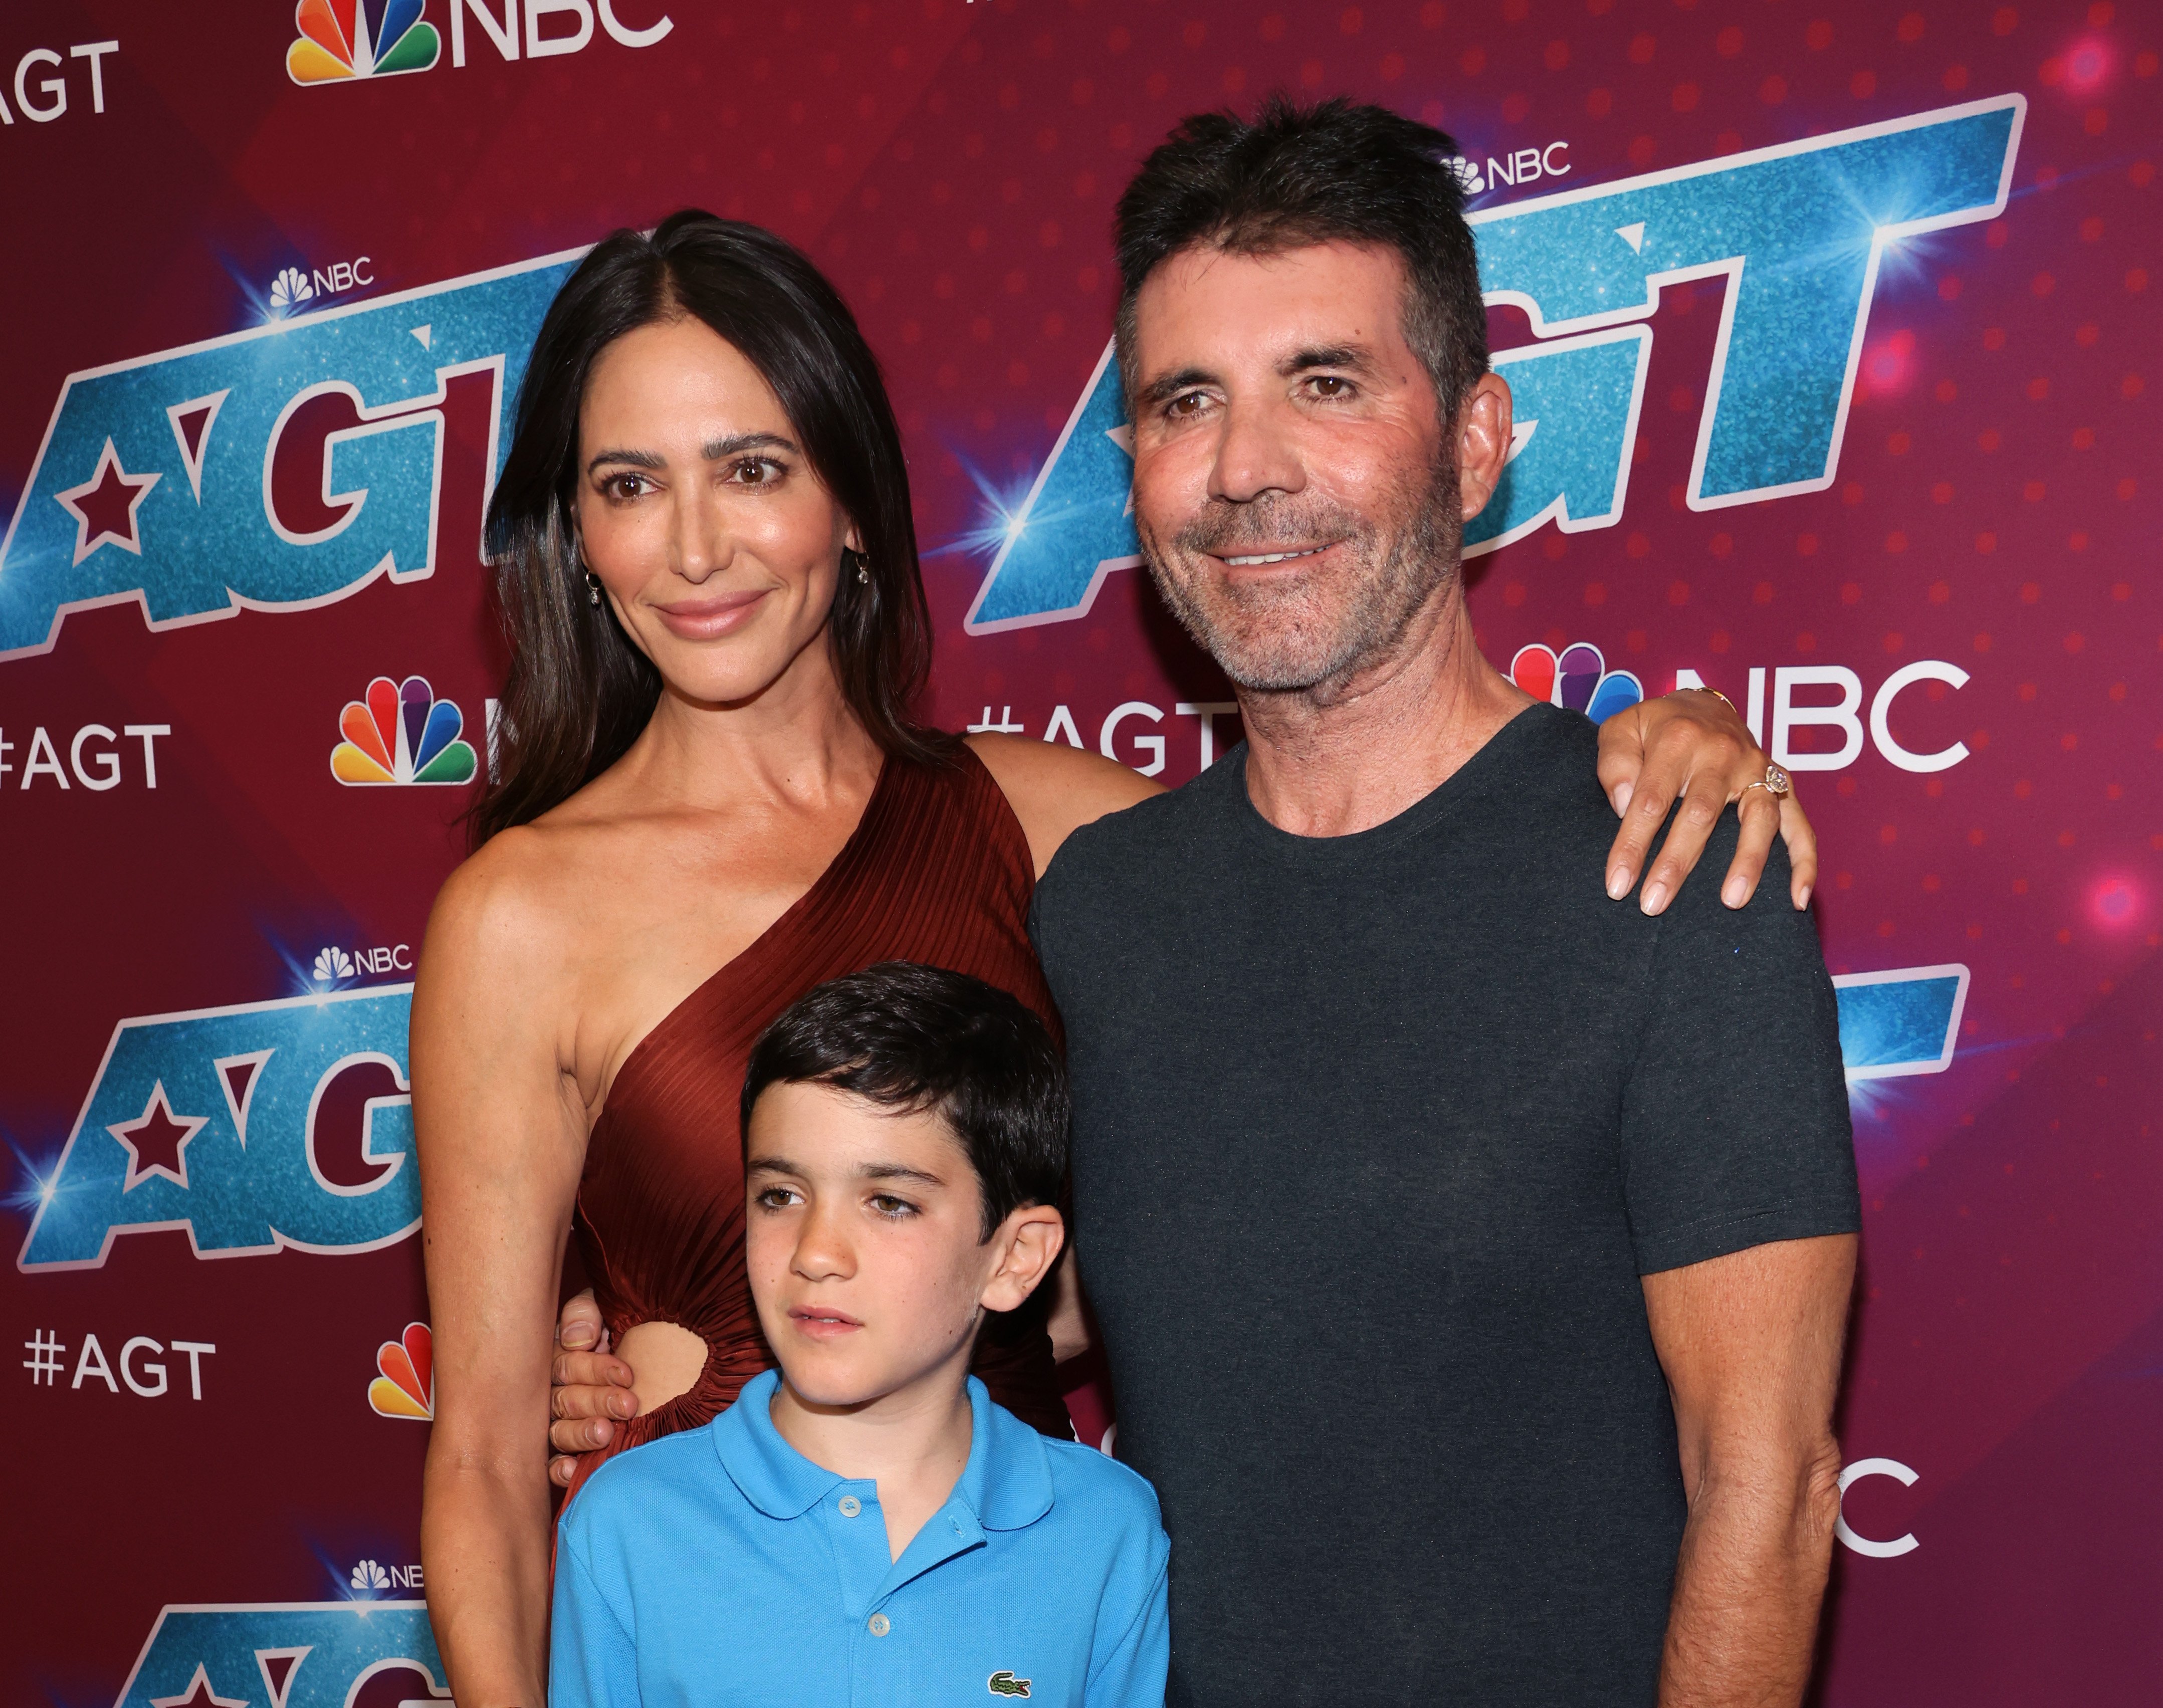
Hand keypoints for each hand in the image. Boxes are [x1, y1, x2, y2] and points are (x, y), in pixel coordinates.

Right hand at [547, 1288, 639, 1487]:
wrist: (650, 1351)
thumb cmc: (621, 1329)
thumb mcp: (605, 1308)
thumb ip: (586, 1312)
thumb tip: (579, 1339)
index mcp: (559, 1358)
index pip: (567, 1366)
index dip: (596, 1370)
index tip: (627, 1374)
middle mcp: (553, 1392)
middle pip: (566, 1401)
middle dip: (598, 1402)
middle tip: (629, 1406)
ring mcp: (557, 1422)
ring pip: (560, 1431)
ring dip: (581, 1433)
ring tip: (606, 1434)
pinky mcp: (565, 1451)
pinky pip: (552, 1463)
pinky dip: (559, 1468)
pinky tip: (572, 1468)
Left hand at [1595, 689, 1817, 915]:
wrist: (1702, 706)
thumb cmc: (1655, 728)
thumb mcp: (1620, 729)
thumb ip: (1615, 764)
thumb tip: (1624, 806)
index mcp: (1678, 738)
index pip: (1651, 800)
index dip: (1633, 844)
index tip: (1617, 885)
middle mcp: (1723, 753)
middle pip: (1701, 814)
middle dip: (1676, 864)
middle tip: (1653, 905)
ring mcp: (1757, 770)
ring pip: (1758, 820)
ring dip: (1747, 863)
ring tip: (1731, 902)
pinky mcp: (1781, 785)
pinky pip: (1800, 825)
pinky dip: (1803, 862)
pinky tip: (1796, 898)